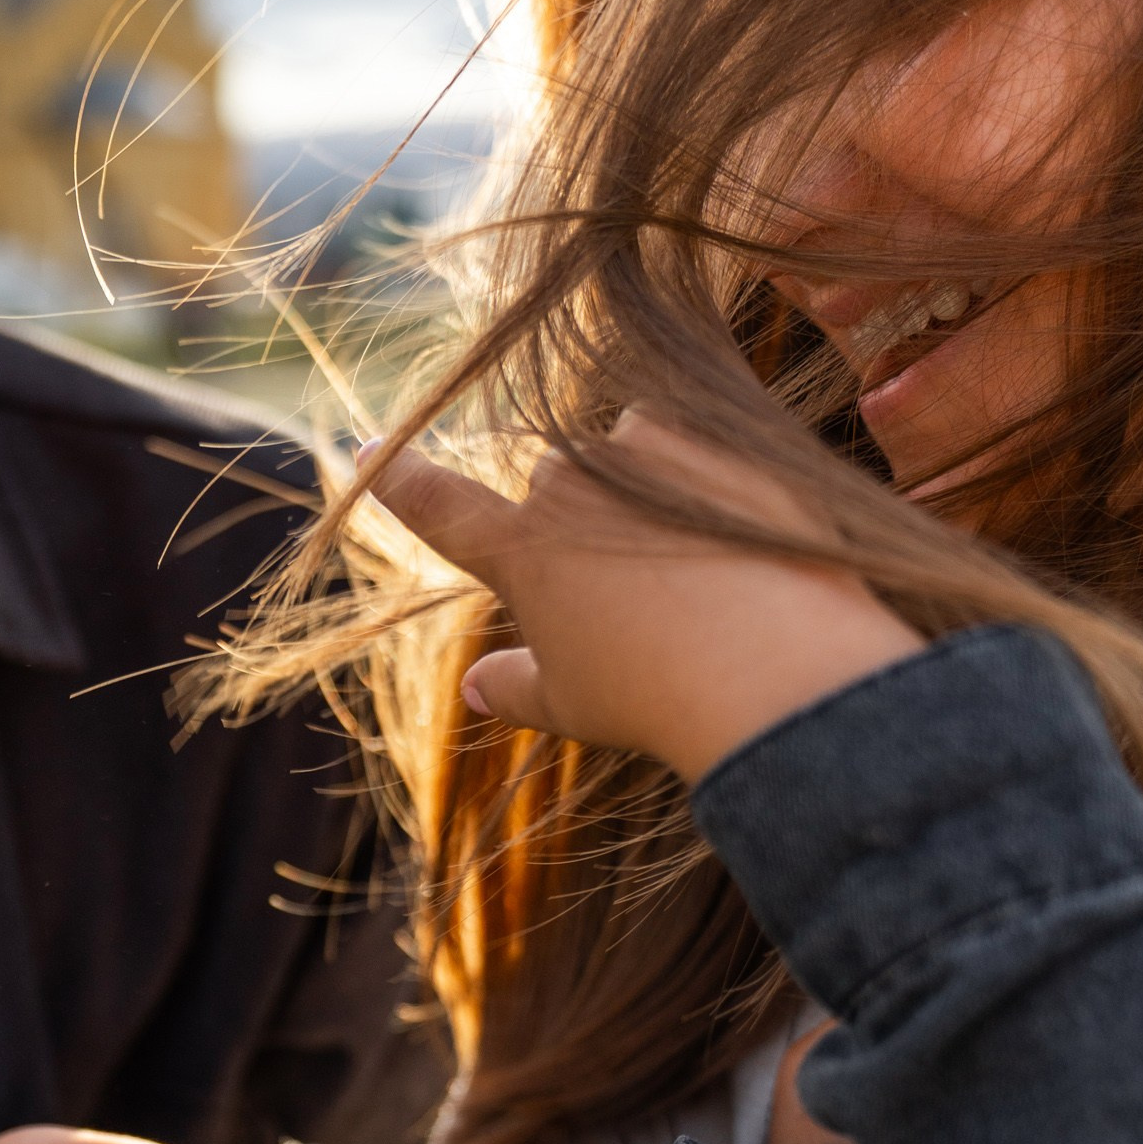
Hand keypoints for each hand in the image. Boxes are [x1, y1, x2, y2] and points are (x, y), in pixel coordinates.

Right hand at [370, 413, 922, 784]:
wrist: (774, 668)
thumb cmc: (656, 699)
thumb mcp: (573, 706)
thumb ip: (515, 688)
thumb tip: (476, 687)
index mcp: (521, 550)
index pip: (442, 508)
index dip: (402, 482)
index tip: (367, 450)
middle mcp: (570, 482)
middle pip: (560, 485)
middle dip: (585, 521)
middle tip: (638, 598)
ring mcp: (645, 450)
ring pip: (630, 451)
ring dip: (647, 485)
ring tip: (700, 564)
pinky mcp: (720, 437)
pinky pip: (703, 445)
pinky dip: (715, 484)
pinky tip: (749, 540)